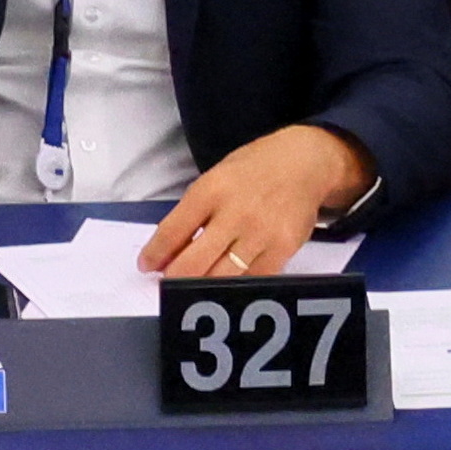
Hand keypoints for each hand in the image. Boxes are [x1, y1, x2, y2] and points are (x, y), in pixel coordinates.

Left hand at [138, 125, 367, 279]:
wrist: (304, 163)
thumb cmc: (252, 171)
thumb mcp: (214, 179)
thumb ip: (191, 214)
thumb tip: (166, 255)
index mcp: (211, 190)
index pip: (172, 232)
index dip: (154, 256)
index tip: (147, 266)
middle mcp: (236, 213)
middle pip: (193, 263)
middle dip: (174, 279)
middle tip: (169, 282)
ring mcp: (261, 233)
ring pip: (221, 278)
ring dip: (202, 286)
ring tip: (195, 284)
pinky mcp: (283, 248)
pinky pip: (251, 279)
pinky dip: (235, 283)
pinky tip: (229, 278)